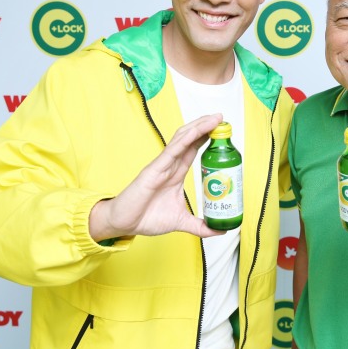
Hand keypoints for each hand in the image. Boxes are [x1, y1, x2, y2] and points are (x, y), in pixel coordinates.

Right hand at [90, 114, 223, 239]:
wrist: (125, 224)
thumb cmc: (147, 218)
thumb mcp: (181, 221)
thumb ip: (200, 226)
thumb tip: (220, 230)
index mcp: (176, 173)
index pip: (194, 149)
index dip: (207, 137)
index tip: (222, 130)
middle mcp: (170, 165)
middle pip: (190, 139)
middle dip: (206, 127)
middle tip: (222, 118)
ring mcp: (162, 165)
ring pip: (182, 140)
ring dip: (198, 127)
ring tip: (213, 119)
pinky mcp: (153, 170)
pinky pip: (170, 152)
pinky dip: (184, 140)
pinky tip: (195, 132)